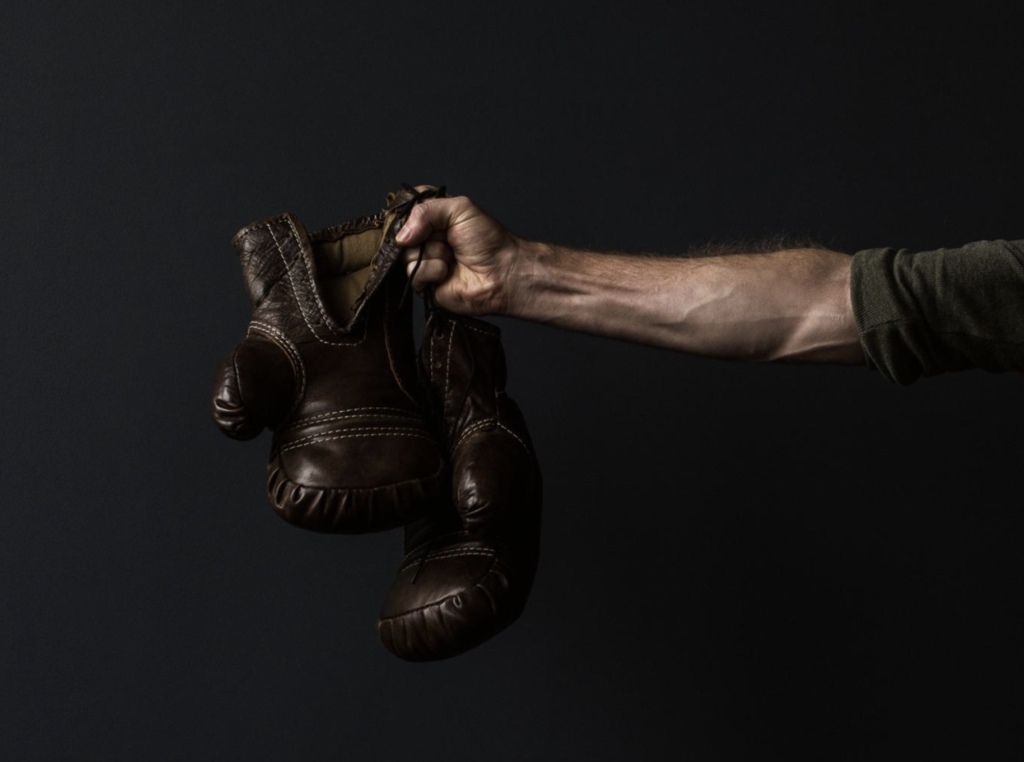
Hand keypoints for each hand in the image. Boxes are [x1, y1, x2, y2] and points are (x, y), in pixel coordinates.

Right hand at [396, 187, 527, 315]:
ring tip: (451, 256)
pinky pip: (413, 275)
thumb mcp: (460, 209)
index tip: (421, 216)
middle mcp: (426, 238)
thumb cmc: (489, 240)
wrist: (503, 273)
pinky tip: (448, 272)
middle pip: (401, 233)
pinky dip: (432, 271)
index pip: (407, 208)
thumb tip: (401, 236)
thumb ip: (426, 210)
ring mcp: (424, 261)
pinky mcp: (425, 284)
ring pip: (405, 255)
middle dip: (424, 234)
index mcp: (434, 217)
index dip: (410, 213)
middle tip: (445, 238)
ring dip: (432, 253)